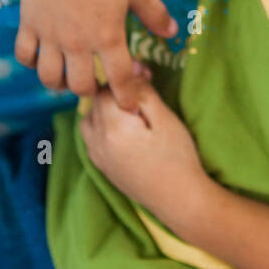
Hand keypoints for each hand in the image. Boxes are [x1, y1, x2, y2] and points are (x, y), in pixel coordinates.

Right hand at [15, 0, 178, 110]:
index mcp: (107, 36)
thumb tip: (172, 32)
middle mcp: (77, 42)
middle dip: (92, 90)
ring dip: (60, 84)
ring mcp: (50, 35)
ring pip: (50, 78)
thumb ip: (154, 13)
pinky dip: (32, 63)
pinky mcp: (29, 24)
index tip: (129, 106)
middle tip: (97, 82)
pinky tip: (41, 58)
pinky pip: (24, 56)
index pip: (120, 78)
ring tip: (67, 76)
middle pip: (81, 86)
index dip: (126, 97)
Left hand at [78, 64, 209, 229]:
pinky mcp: (102, 167)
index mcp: (112, 127)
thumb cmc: (177, 157)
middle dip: (115, 92)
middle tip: (142, 88)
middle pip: (95, 103)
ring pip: (89, 119)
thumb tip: (132, 70)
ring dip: (104, 108)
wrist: (179, 199)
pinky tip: (122, 127)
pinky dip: (101, 125)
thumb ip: (144, 93)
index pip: (106, 89)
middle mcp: (97, 142)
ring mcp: (97, 157)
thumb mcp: (164, 119)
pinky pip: (90, 137)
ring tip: (130, 109)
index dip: (124, 77)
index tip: (145, 73)